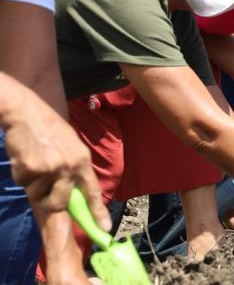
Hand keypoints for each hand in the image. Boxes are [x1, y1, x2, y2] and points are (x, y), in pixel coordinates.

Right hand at [3, 94, 110, 230]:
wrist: (26, 112)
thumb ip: (73, 167)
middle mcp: (68, 166)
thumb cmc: (48, 129)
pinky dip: (21, 174)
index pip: (92, 190)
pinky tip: (24, 157)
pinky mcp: (30, 169)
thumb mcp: (70, 145)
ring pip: (37, 195)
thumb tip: (72, 192)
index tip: (105, 229)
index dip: (98, 211)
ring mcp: (49, 169)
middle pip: (59, 204)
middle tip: (43, 186)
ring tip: (34, 161)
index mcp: (82, 160)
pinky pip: (23, 184)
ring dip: (32, 184)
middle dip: (49, 202)